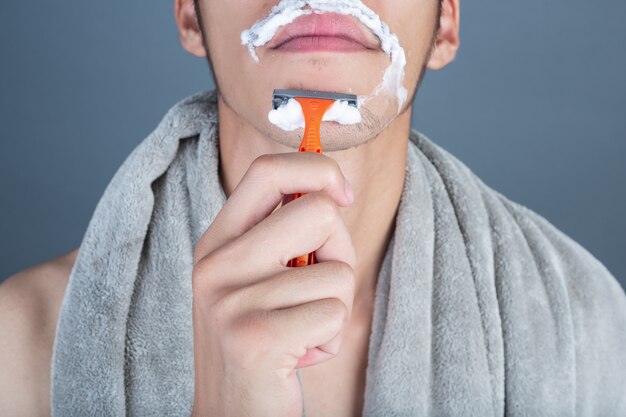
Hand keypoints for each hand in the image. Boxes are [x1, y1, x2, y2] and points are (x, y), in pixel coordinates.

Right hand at [191, 152, 356, 416]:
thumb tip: (332, 191)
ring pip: (337, 270)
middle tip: (318, 288)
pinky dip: (331, 338)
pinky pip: (334, 312)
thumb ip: (283, 235)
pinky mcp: (254, 337)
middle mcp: (216, 263)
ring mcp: (231, 300)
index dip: (318, 169)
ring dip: (335, 306)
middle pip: (319, 211)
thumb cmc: (261, 339)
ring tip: (301, 329)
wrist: (232, 411)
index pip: (268, 170)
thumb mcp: (257, 279)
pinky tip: (299, 354)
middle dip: (340, 250)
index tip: (343, 195)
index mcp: (217, 241)